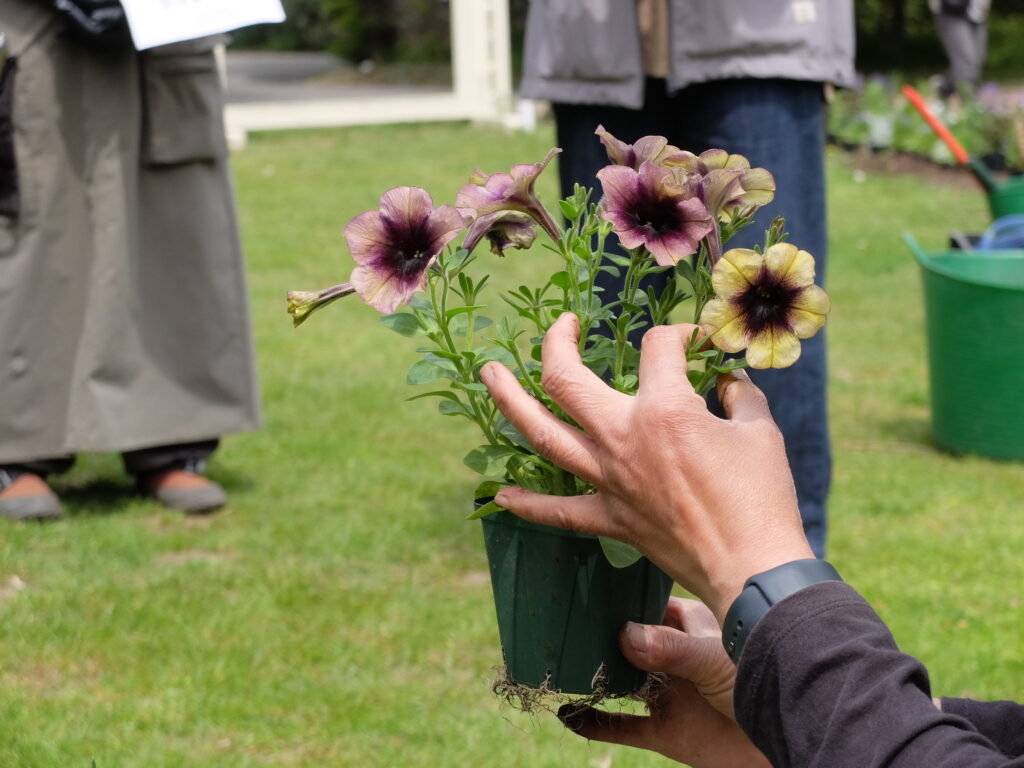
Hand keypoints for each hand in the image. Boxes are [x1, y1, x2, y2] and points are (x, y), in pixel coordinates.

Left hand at [479, 312, 813, 620]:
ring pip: (542, 434)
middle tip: (561, 325)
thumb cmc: (763, 498)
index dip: (679, 334)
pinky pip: (558, 512)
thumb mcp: (759, 431)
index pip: (658, 348)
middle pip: (566, 379)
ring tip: (489, 374)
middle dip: (556, 342)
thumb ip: (740, 396)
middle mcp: (623, 439)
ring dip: (509, 400)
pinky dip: (527, 503)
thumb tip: (728, 383)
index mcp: (664, 410)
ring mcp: (609, 480)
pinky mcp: (610, 519)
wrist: (752, 569)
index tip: (694, 342)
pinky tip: (501, 493)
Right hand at [557, 598, 768, 767]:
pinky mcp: (670, 733)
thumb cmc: (764, 679)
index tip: (590, 582)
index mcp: (694, 627)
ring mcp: (672, 695)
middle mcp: (678, 657)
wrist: (791, 737)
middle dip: (600, 633)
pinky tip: (567, 714)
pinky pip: (623, 727)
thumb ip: (671, 647)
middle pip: (630, 641)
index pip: (652, 602)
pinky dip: (594, 723)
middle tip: (561, 619)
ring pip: (623, 681)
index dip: (625, 594)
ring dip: (594, 675)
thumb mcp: (716, 658)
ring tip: (557, 661)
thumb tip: (623, 634)